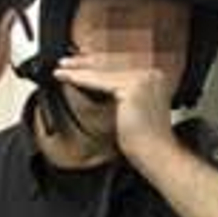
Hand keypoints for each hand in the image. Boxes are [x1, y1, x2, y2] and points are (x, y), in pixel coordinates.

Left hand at [53, 55, 176, 159]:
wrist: (156, 154)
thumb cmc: (145, 139)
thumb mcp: (131, 108)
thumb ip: (120, 92)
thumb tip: (95, 78)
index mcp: (156, 77)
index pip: (120, 63)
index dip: (97, 61)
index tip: (79, 62)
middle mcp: (152, 73)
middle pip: (111, 63)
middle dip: (86, 62)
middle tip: (65, 62)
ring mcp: (144, 79)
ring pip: (103, 70)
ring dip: (79, 69)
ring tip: (61, 69)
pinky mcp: (132, 87)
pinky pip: (98, 80)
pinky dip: (79, 78)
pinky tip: (64, 76)